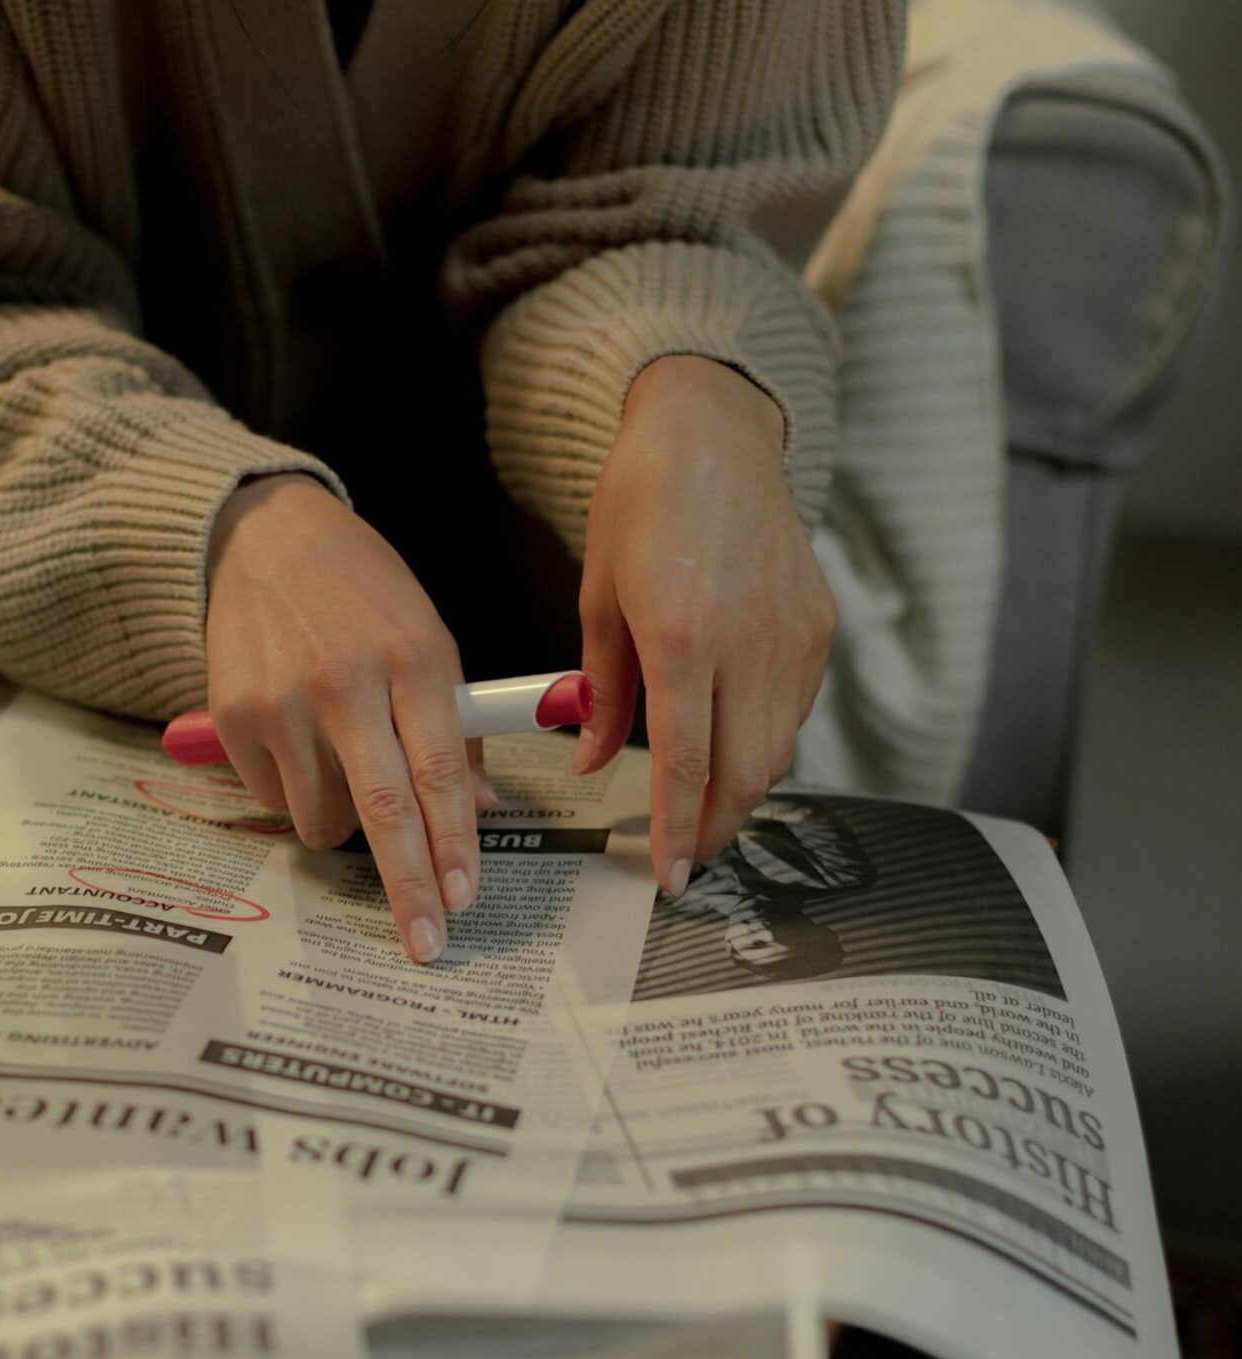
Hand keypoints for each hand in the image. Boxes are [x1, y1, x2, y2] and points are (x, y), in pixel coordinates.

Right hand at [205, 475, 493, 963]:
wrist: (268, 536)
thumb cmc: (365, 597)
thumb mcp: (428, 639)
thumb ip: (456, 726)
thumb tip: (477, 811)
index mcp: (412, 658)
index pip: (440, 771)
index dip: (454, 844)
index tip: (464, 898)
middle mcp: (345, 680)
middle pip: (384, 810)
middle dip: (409, 888)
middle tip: (426, 945)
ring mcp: (283, 700)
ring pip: (324, 819)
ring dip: (344, 825)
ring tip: (345, 770)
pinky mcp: (233, 715)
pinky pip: (276, 799)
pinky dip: (297, 793)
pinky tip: (299, 743)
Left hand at [575, 355, 835, 893]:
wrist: (714, 429)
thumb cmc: (644, 500)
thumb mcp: (599, 595)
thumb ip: (600, 688)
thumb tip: (592, 759)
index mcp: (684, 636)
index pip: (686, 764)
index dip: (677, 831)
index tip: (668, 876)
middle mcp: (749, 642)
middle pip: (744, 774)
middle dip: (714, 829)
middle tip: (684, 857)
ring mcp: (793, 636)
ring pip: (776, 752)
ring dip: (740, 793)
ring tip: (703, 811)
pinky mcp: (819, 628)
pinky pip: (793, 712)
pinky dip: (763, 744)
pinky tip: (731, 745)